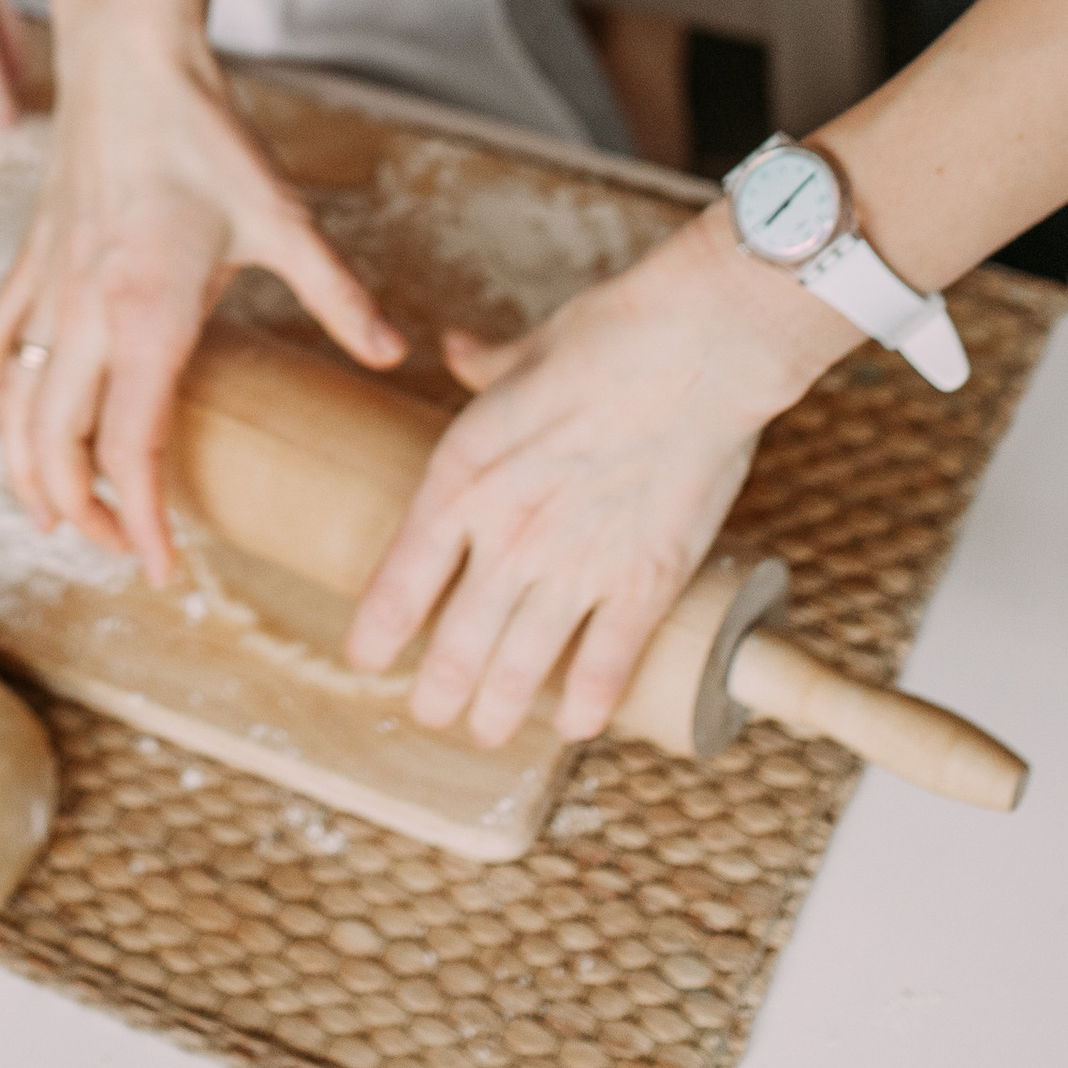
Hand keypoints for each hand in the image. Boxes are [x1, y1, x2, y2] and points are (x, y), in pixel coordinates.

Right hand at [0, 0, 405, 575]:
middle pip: (58, 447)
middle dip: (84, 515)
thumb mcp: (282, 219)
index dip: (140, 522)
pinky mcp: (29, 260)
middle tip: (124, 547)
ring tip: (63, 515)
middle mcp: (83, 311)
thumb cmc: (205, 135)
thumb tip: (394, 354)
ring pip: (13, 408)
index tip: (161, 569)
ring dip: (30, 473)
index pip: (130, 450)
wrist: (130, 59)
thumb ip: (337, 295)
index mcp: (147, 314)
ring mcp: (46, 287)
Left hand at [343, 207, 853, 743]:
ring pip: (523, 665)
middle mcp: (511, 530)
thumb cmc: (610, 336)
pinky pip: (608, 662)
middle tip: (429, 713)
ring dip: (499, 708)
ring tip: (486, 731)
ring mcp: (578, 562)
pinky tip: (577, 726)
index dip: (381, 628)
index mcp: (466, 473)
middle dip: (438, 688)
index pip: (403, 574)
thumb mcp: (525, 353)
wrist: (701, 343)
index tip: (365, 658)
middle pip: (458, 639)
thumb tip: (454, 348)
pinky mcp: (646, 578)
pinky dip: (589, 702)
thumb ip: (484, 365)